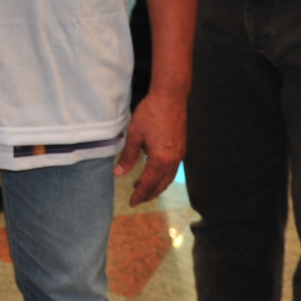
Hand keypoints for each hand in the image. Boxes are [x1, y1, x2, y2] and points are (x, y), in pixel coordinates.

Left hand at [116, 90, 184, 206]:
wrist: (171, 97)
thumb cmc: (151, 114)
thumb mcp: (134, 135)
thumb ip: (128, 156)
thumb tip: (118, 174)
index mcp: (161, 159)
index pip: (149, 183)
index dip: (140, 194)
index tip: (132, 202)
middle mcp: (173, 160)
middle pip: (161, 184)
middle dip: (150, 193)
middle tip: (138, 198)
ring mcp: (179, 154)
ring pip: (169, 177)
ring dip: (158, 185)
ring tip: (146, 188)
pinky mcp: (181, 147)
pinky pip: (173, 168)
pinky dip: (164, 176)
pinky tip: (157, 172)